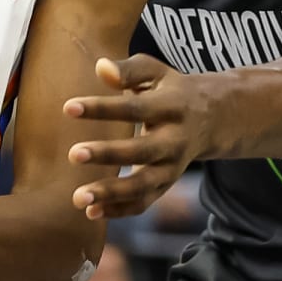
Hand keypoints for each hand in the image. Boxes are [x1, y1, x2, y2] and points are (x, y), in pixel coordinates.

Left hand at [63, 55, 228, 218]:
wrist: (213, 119)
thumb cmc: (170, 89)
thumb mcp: (155, 71)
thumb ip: (129, 70)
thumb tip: (101, 68)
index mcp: (171, 107)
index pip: (134, 108)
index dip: (102, 108)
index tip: (68, 107)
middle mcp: (175, 140)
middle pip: (142, 151)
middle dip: (108, 155)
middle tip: (73, 154)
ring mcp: (173, 167)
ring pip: (144, 186)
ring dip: (112, 194)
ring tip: (78, 198)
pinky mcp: (166, 184)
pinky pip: (144, 202)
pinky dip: (119, 211)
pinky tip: (91, 212)